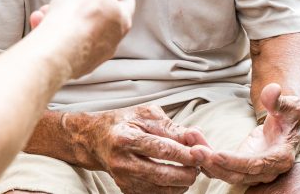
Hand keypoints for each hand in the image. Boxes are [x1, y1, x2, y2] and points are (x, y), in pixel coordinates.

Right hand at [33, 0, 137, 77]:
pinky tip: (42, 24)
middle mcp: (112, 40)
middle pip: (100, 14)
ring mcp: (93, 54)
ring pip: (79, 28)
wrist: (53, 51)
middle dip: (81, 1)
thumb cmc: (76, 15)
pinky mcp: (74, 64)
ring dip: (63, 16)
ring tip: (48, 11)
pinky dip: (54, 32)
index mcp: (123, 19)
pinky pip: (65, 42)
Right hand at [83, 103, 209, 193]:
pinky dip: (172, 189)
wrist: (97, 139)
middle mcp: (122, 161)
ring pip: (160, 189)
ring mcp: (123, 179)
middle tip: (200, 165)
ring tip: (191, 170)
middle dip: (187, 172)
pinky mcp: (126, 190)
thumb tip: (196, 137)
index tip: (202, 153)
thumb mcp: (147, 115)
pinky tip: (178, 178)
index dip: (185, 153)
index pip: (161, 149)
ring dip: (182, 182)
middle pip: (161, 174)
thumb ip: (173, 127)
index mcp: (127, 138)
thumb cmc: (127, 122)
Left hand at [197, 83, 299, 185]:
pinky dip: (204, 156)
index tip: (217, 154)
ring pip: (224, 172)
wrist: (287, 126)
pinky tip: (191, 140)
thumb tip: (271, 91)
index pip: (256, 165)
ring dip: (204, 159)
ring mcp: (250, 171)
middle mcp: (265, 171)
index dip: (236, 162)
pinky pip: (219, 166)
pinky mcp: (238, 167)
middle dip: (213, 164)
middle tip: (193, 150)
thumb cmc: (289, 116)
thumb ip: (279, 100)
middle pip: (236, 174)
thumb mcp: (290, 105)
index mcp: (280, 158)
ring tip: (189, 139)